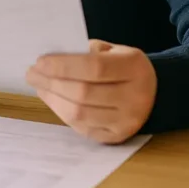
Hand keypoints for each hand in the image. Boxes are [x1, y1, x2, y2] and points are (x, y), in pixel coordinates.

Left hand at [26, 39, 156, 143]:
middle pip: (83, 93)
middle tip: (32, 74)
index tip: (40, 61)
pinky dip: (63, 113)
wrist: (157, 92)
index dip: (62, 65)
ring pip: (80, 114)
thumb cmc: (125, 66)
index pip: (93, 68)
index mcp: (134, 68)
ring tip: (39, 86)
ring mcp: (127, 121)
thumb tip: (49, 59)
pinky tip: (53, 100)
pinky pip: (83, 128)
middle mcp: (135, 97)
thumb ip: (86, 52)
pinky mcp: (118, 137)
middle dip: (51, 82)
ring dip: (53, 99)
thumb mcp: (114, 50)